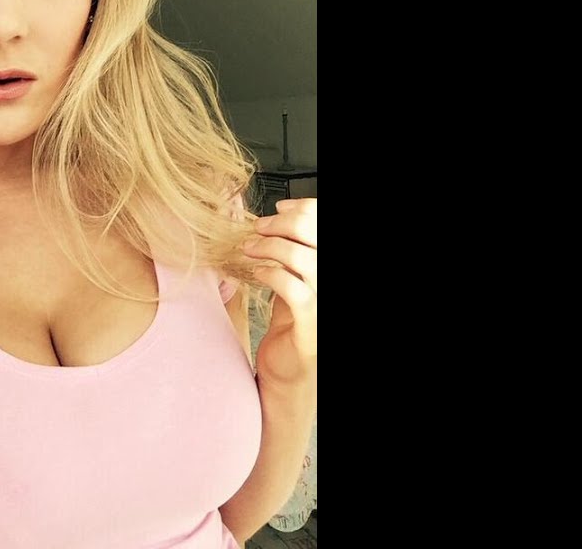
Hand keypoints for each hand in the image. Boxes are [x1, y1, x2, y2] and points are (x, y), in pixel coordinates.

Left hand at [242, 198, 316, 385]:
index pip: (324, 221)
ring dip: (268, 246)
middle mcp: (332, 281)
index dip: (302, 208)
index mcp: (330, 266)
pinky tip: (257, 272)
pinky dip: (269, 273)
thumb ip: (296, 253)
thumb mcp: (299, 281)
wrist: (292, 374)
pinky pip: (291, 286)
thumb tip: (281, 218)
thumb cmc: (296, 328)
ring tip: (249, 249)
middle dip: (280, 223)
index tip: (279, 208)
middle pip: (313, 231)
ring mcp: (326, 301)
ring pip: (301, 256)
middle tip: (258, 229)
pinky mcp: (312, 322)